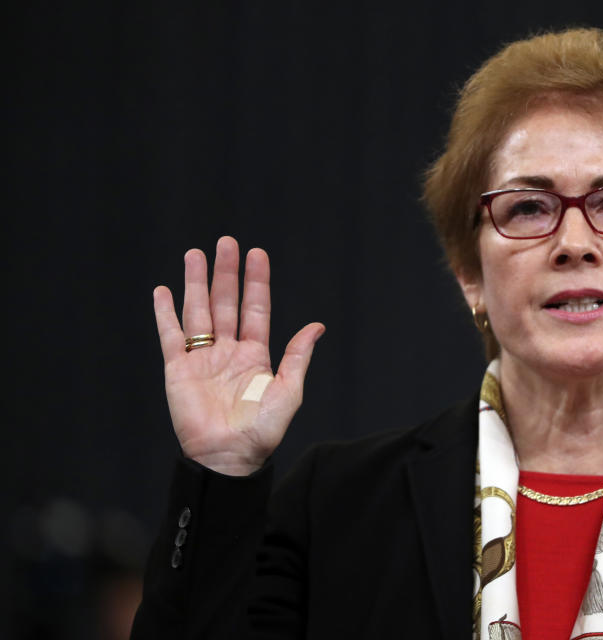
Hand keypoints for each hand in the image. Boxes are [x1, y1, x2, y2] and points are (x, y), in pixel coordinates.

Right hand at [153, 236, 324, 474]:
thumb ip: (297, 356)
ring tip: (195, 254)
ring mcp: (202, 359)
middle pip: (226, 303)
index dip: (256, 281)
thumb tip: (317, 325)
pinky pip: (171, 335)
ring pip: (198, 311)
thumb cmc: (262, 430)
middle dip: (226, 273)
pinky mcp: (178, 370)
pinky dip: (165, 313)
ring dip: (196, 283)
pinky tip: (164, 290)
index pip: (255, 309)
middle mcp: (228, 352)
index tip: (256, 253)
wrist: (228, 456)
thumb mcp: (289, 390)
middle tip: (225, 242)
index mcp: (255, 355)